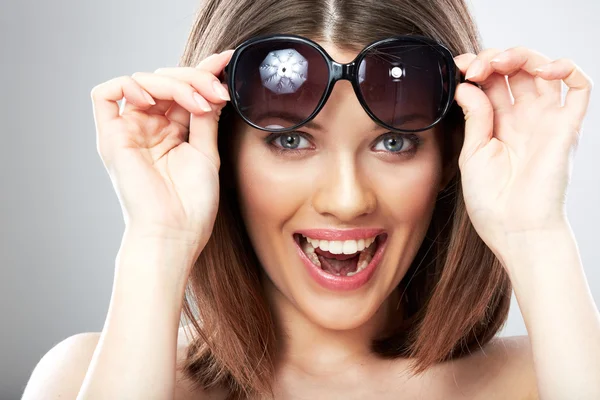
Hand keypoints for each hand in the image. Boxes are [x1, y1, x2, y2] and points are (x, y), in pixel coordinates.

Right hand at [90, 50, 233, 253]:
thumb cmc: (193, 203)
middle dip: (196, 78)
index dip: (203, 72)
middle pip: (166, 81)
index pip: (183, 90)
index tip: (227, 61)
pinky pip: (106, 94)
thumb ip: (205, 117)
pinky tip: (155, 98)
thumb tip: (213, 85)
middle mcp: (149, 127)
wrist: (175, 232)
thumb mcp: (206, 152)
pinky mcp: (110, 135)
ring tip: (200, 102)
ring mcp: (129, 130)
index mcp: (172, 132)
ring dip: (176, 84)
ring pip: (144, 81)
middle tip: (219, 92)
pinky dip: (131, 85)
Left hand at [452, 47, 592, 260]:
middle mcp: (523, 118)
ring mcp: (546, 120)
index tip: (457, 67)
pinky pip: (579, 86)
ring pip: (542, 69)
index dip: (475, 67)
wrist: (516, 230)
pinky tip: (542, 69)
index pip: (490, 81)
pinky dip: (566, 67)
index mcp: (498, 124)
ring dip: (521, 55)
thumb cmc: (492, 201)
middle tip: (473, 68)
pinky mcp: (568, 126)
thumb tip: (466, 85)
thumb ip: (474, 117)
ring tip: (497, 63)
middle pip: (514, 70)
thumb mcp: (472, 154)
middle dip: (492, 58)